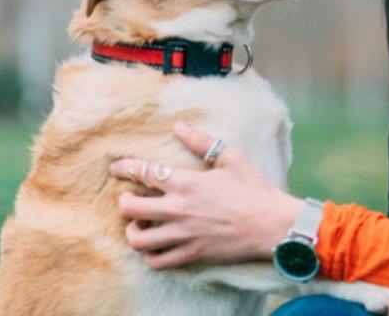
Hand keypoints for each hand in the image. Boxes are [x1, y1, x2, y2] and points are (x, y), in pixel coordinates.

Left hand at [110, 121, 303, 269]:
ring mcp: (183, 235)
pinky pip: (158, 261)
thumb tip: (179, 126)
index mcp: (186, 183)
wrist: (270, 224)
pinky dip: (149, 255)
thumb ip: (202, 142)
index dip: (126, 168)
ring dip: (132, 231)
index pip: (144, 173)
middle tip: (128, 198)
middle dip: (124, 202)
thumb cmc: (253, 188)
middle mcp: (178, 210)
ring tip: (138, 225)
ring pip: (139, 239)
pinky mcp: (191, 253)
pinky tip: (154, 246)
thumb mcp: (230, 158)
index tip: (117, 168)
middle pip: (131, 208)